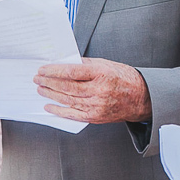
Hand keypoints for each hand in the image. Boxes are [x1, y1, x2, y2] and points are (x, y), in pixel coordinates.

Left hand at [34, 57, 151, 123]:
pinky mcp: (95, 117)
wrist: (141, 98)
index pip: (71, 72)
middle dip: (49, 82)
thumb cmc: (124, 79)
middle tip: (37, 79)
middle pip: (67, 87)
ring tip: (40, 89)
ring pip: (68, 100)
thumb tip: (64, 63)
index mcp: (102, 74)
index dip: (54, 71)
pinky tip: (49, 106)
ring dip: (51, 94)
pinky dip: (59, 111)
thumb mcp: (106, 64)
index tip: (43, 69)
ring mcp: (97, 106)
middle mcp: (99, 91)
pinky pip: (73, 114)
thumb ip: (85, 64)